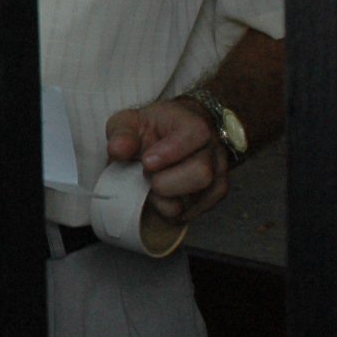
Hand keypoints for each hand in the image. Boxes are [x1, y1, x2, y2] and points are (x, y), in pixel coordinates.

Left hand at [105, 100, 232, 227]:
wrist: (172, 137)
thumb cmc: (152, 130)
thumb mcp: (129, 122)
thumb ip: (122, 134)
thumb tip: (118, 149)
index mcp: (194, 124)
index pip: (194, 135)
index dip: (170, 152)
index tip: (146, 162)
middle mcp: (213, 149)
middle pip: (201, 173)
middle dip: (165, 182)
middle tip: (147, 175)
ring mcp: (218, 174)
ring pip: (197, 198)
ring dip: (165, 200)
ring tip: (152, 186)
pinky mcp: (213, 195)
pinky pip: (192, 213)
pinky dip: (170, 210)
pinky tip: (161, 197)